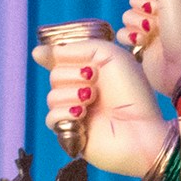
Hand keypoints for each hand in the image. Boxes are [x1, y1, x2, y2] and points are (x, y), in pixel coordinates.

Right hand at [31, 32, 173, 180]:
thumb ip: (78, 48)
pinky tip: (82, 115)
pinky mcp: (71, 132)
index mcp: (91, 70)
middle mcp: (82, 90)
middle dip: (72, 75)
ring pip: (52, 96)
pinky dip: (64, 113)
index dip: (54, 55)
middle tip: (93, 81)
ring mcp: (76, 112)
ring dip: (72, 94)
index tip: (44, 53)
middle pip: (54, 75)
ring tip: (91, 99)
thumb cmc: (132, 92)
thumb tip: (39, 52)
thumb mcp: (110, 56)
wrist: (141, 129)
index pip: (61, 58)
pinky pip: (51, 119)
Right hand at [117, 0, 180, 98]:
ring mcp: (152, 28)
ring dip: (136, 22)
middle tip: (155, 15)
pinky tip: (142, 43)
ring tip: (151, 32)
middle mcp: (164, 10)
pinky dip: (130, 37)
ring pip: (127, 15)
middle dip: (141, 5)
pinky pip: (122, 33)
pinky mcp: (142, 44)